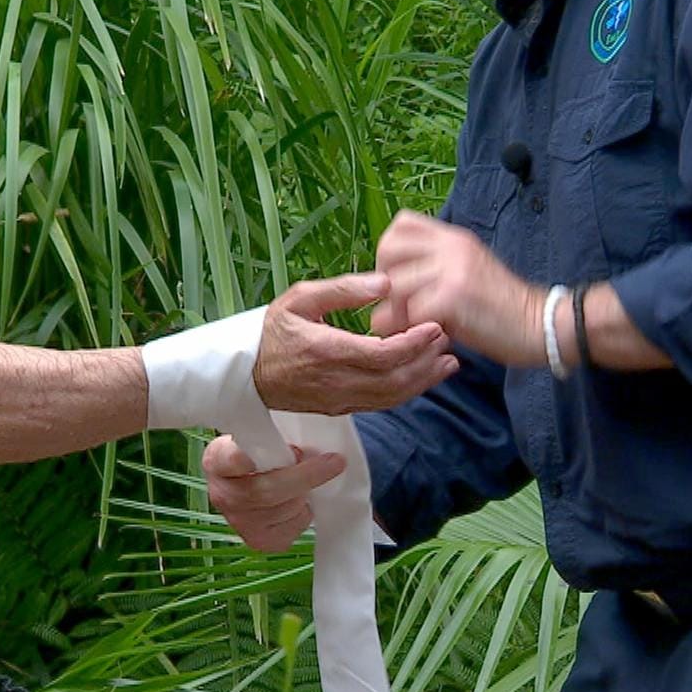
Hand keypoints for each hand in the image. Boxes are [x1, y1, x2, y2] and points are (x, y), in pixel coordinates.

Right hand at [203, 436, 344, 550]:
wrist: (244, 483)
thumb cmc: (256, 454)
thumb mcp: (257, 438)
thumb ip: (273, 439)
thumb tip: (310, 448)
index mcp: (217, 460)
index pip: (232, 458)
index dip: (252, 456)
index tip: (285, 449)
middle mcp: (222, 495)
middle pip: (266, 491)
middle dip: (305, 476)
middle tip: (333, 462)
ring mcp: (238, 523)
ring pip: (285, 509)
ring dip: (304, 494)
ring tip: (301, 483)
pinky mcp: (258, 542)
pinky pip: (294, 527)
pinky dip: (304, 513)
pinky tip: (296, 502)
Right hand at [253, 272, 458, 413]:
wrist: (244, 374)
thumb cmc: (272, 331)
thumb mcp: (300, 298)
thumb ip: (343, 289)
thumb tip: (385, 282)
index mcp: (326, 351)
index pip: (382, 354)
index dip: (414, 343)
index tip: (435, 326)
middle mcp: (335, 381)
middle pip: (394, 380)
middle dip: (426, 362)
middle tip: (448, 340)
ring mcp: (338, 400)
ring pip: (391, 397)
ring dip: (423, 381)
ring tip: (447, 362)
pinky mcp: (340, 409)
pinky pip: (380, 404)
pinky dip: (406, 392)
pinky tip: (421, 377)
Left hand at [373, 210, 545, 366]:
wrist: (542, 325)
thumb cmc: (503, 309)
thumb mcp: (468, 274)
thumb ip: (433, 273)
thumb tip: (389, 293)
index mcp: (454, 238)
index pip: (402, 223)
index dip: (389, 252)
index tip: (398, 279)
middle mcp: (452, 246)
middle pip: (389, 247)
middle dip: (383, 280)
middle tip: (398, 305)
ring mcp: (453, 268)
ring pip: (396, 283)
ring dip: (395, 311)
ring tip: (411, 327)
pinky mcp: (455, 296)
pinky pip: (411, 310)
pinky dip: (411, 328)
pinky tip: (427, 335)